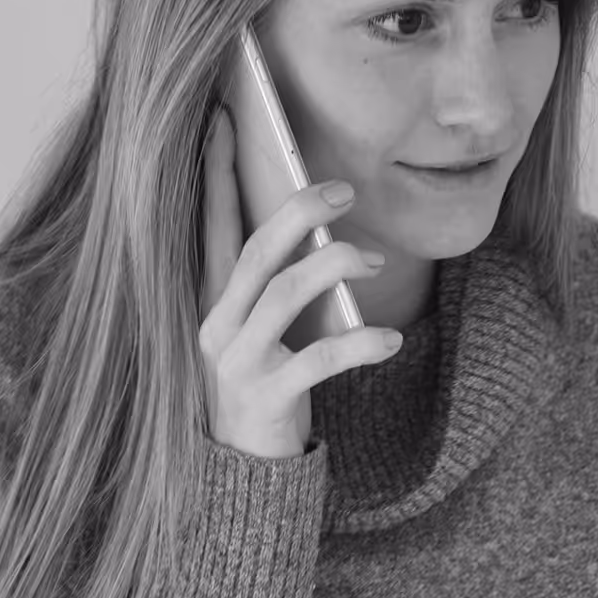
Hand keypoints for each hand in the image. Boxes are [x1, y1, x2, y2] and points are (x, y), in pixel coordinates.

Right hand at [197, 106, 399, 459]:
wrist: (239, 480)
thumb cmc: (258, 390)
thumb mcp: (257, 333)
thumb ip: (272, 285)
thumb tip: (317, 229)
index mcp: (206, 301)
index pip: (208, 223)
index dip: (216, 170)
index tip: (227, 118)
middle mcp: (214, 325)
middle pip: (253, 249)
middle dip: (298, 210)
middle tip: (344, 189)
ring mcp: (236, 362)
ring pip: (282, 294)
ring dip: (333, 266)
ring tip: (376, 261)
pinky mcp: (267, 398)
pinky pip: (317, 361)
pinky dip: (357, 346)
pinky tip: (391, 341)